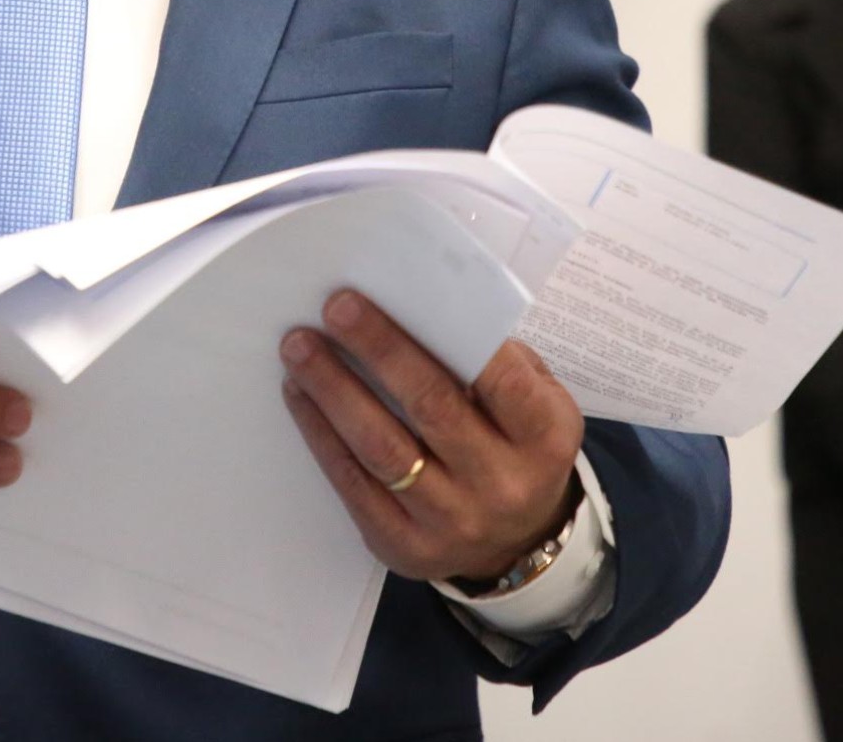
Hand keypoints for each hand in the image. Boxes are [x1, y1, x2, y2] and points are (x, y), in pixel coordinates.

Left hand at [278, 289, 581, 585]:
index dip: (451, 335)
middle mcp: (502, 484)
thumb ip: (496, 362)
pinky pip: (353, 485)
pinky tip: (299, 394)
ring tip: (299, 348)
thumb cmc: (517, 447)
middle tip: (336, 308)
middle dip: (378, 350)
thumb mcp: (536, 405)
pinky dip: (321, 434)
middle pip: (432, 407)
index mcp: (543, 438)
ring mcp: (452, 522)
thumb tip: (423, 311)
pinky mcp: (404, 546)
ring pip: (382, 449)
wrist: (518, 543)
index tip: (402, 296)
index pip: (501, 379)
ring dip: (334, 390)